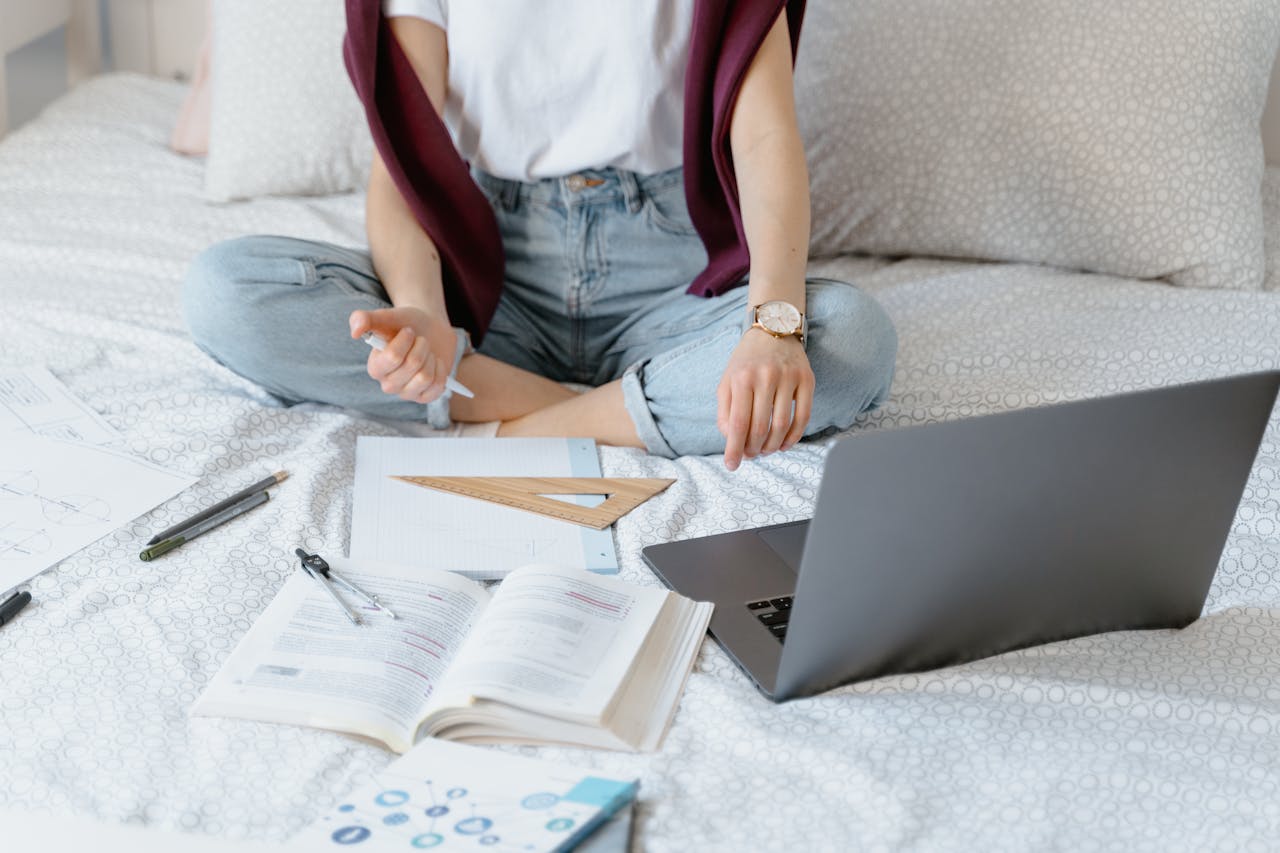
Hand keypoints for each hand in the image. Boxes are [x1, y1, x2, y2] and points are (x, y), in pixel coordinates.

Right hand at [349, 306, 456, 403]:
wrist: (429, 329)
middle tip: (419, 340)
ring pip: (425, 377)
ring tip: (427, 352)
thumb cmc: (405, 323)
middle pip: (413, 365)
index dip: (406, 340)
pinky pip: (438, 387)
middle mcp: (388, 384)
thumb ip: (364, 319)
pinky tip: (435, 363)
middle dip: (421, 346)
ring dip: (431, 357)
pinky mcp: (425, 396)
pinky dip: (441, 370)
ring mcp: (407, 393)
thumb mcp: (385, 316)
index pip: (393, 357)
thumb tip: (354, 332)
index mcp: (375, 367)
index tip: (408, 331)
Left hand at [717, 329, 814, 471]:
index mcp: (741, 378)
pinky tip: (784, 444)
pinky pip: (803, 417)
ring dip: (773, 446)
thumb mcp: (727, 380)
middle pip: (760, 428)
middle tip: (751, 455)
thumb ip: (724, 411)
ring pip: (782, 425)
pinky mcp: (807, 380)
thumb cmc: (746, 361)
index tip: (732, 465)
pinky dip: (794, 437)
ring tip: (766, 451)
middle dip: (753, 449)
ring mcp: (788, 378)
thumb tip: (731, 440)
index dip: (734, 449)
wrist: (774, 329)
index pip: (737, 424)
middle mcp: (765, 377)